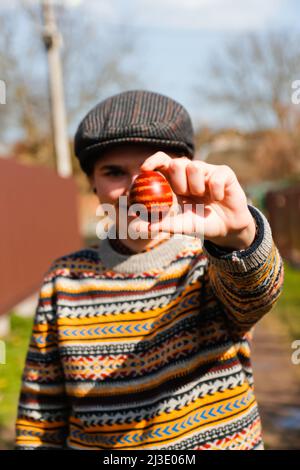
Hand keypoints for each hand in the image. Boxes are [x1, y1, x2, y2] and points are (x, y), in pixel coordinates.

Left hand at [139, 152, 255, 249]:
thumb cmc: (200, 223)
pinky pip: (215, 177)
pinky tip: (218, 198)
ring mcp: (207, 171)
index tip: (144, 170)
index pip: (162, 161)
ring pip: (195, 166)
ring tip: (204, 199)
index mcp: (176, 181)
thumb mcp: (180, 226)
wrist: (227, 229)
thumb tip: (137, 228)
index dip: (152, 161)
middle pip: (176, 162)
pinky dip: (215, 191)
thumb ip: (161, 225)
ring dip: (196, 187)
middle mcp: (190, 172)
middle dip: (177, 180)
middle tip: (183, 194)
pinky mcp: (224, 173)